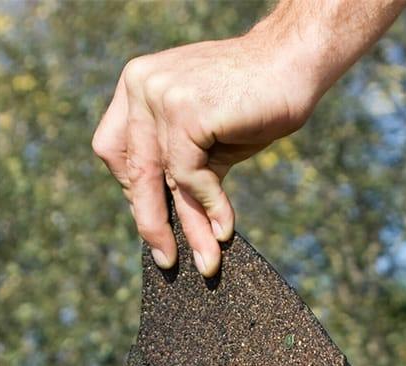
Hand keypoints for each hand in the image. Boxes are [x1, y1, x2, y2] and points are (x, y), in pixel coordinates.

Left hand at [92, 27, 315, 275]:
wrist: (291, 65)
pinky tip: (225, 227)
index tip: (154, 218)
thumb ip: (182, 170)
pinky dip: (210, 205)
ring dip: (188, 226)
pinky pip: (189, 175)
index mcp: (137, 85)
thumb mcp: (207, 139)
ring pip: (162, 178)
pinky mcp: (185, 112)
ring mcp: (160, 95)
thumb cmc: (253, 100)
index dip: (132, 189)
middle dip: (150, 220)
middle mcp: (140, 84)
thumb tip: (174, 226)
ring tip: (206, 260)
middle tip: (166, 258)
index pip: (115, 150)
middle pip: (132, 169)